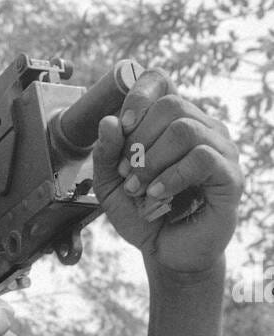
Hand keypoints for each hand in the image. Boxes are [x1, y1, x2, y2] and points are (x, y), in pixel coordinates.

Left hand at [92, 70, 242, 275]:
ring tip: (138, 188)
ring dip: (151, 160)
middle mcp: (201, 128)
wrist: (169, 254)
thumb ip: (106, 156)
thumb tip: (109, 122)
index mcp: (172, 122)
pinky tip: (156, 194)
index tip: (120, 127)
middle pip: (171, 105)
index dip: (138, 96)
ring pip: (185, 129)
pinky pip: (202, 158)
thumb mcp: (112, 187)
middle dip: (139, 139)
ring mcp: (220, 150)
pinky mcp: (230, 176)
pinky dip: (172, 176)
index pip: (160, 81)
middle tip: (127, 172)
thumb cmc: (144, 216)